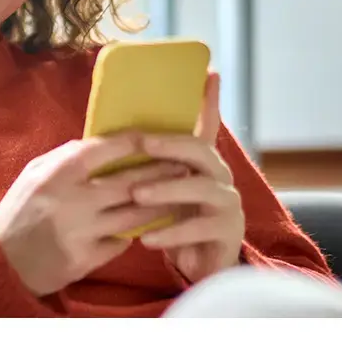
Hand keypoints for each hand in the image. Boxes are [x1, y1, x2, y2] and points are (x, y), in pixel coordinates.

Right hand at [0, 134, 189, 296]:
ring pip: (134, 216)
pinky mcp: (86, 259)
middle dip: (159, 172)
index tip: (152, 136)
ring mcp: (80, 233)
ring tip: (179, 192)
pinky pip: (122, 242)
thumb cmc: (20, 209)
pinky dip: (136, 231)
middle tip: (182, 163)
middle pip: (128, 183)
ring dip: (160, 203)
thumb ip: (65, 158)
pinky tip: (153, 222)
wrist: (2, 260)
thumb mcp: (33, 174)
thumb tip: (104, 143)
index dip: (130, 142)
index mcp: (55, 176)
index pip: (101, 151)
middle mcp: (70, 203)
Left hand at [131, 72, 245, 282]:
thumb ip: (146, 164)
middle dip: (172, 144)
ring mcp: (228, 203)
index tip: (208, 74)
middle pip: (202, 150)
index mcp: (201, 162)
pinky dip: (171, 232)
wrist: (196, 267)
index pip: (206, 125)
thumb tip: (112, 135)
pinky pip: (201, 227)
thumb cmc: (172, 221)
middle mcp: (219, 176)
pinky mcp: (228, 232)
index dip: (208, 101)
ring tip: (137, 195)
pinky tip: (146, 238)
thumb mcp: (158, 188)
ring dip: (166, 189)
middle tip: (144, 143)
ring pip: (202, 187)